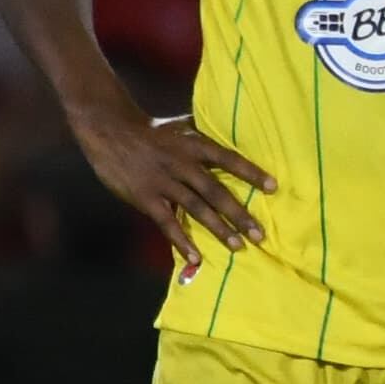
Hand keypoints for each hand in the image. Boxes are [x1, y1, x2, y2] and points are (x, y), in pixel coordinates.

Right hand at [69, 104, 271, 278]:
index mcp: (195, 145)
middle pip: (216, 191)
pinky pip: (167, 223)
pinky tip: (195, 257)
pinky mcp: (145, 197)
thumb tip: (238, 133)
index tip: (274, 188)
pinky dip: (181, 241)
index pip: (229, 159)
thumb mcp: (182, 126)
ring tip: (238, 246)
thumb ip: (206, 136)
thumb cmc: (153, 130)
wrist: (110, 131)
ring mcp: (163, 182)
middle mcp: (182, 164)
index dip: (251, 173)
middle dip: (239, 214)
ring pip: (196, 209)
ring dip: (218, 229)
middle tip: (260, 234)